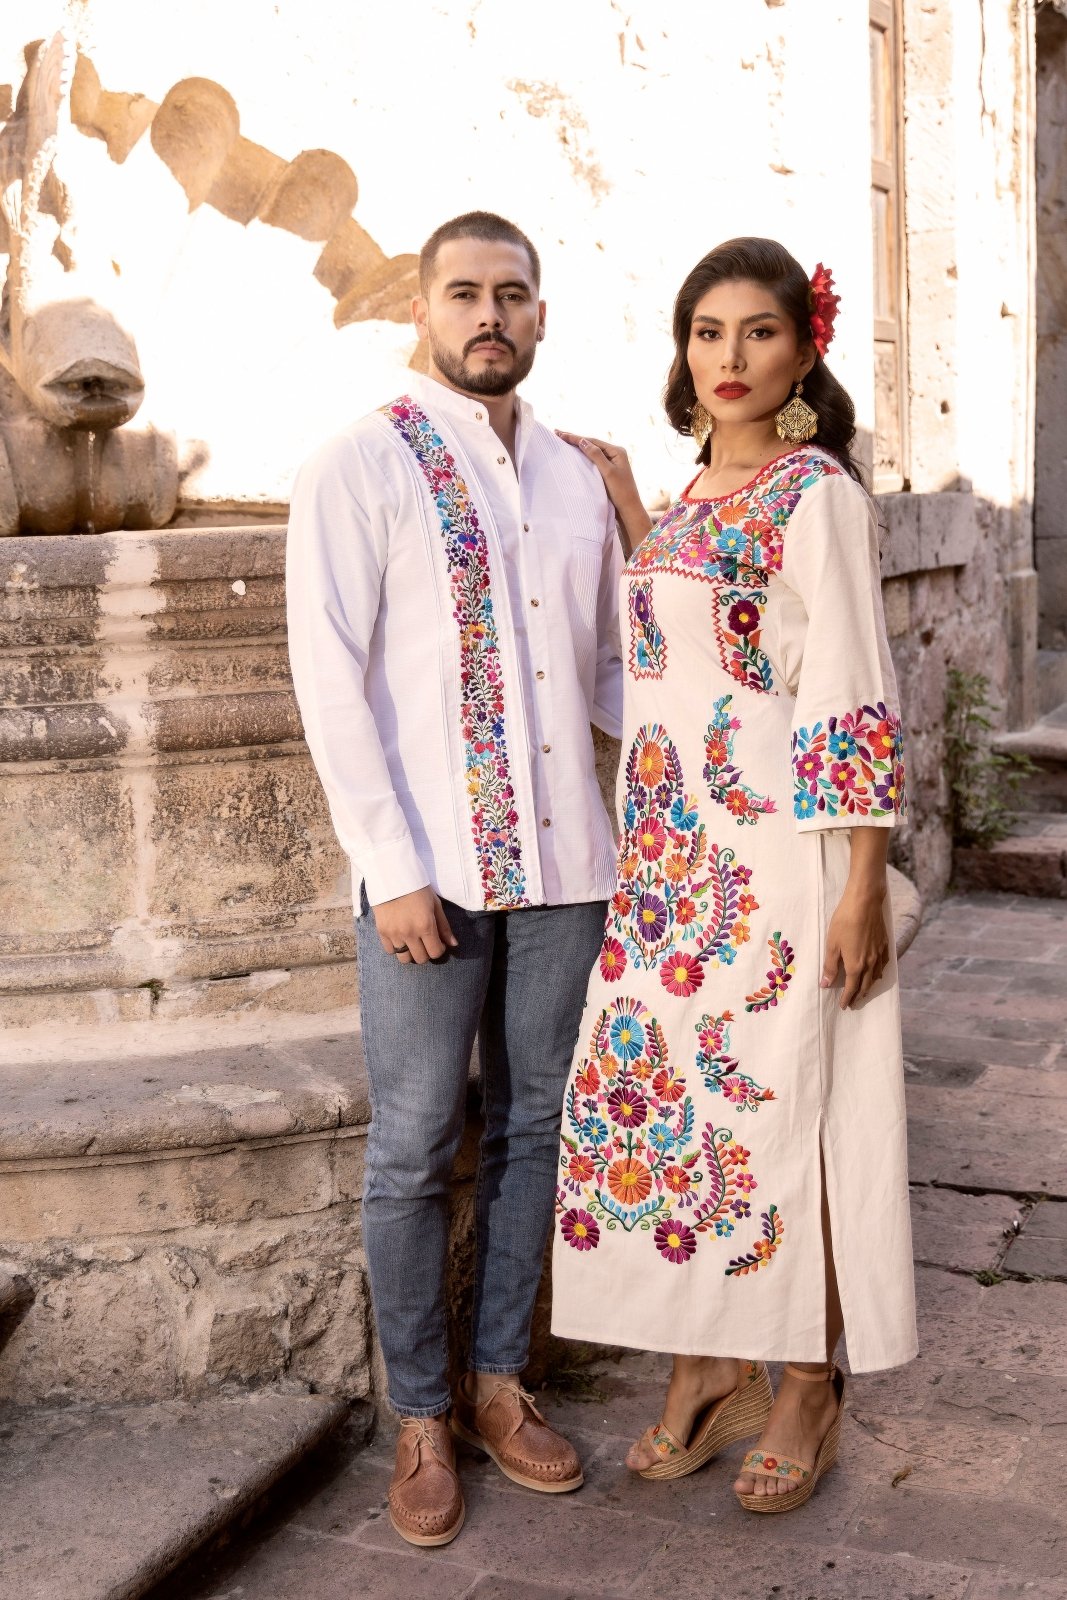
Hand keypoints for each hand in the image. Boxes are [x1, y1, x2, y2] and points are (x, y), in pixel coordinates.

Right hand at [373, 886, 457, 964]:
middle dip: (426, 953)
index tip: (438, 943)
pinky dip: (396, 948)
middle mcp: (410, 933)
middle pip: (420, 959)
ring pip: (404, 958)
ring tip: (412, 943)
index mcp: (425, 926)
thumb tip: (453, 944)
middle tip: (425, 942)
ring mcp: (394, 934)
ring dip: (410, 953)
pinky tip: (400, 938)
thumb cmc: (417, 888)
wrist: (391, 876)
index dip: (439, 950)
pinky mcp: (382, 931)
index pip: (435, 952)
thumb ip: (444, 926)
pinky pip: (390, 951)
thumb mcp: (435, 904)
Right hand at [555, 430, 640, 515]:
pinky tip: (575, 454)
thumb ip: (595, 455)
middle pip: (592, 444)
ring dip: (578, 446)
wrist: (629, 510)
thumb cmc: (621, 492)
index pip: (592, 442)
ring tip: (563, 440)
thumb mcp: (608, 472)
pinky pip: (593, 460)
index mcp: (617, 451)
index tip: (560, 434)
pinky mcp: (609, 471)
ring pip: (592, 451)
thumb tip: (582, 441)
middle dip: (575, 439)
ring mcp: (612, 462)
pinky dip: (583, 456)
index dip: (575, 438)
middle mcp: (615, 454)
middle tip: (557, 433)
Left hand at [820, 885, 888, 1009]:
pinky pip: (884, 964)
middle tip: (854, 1003)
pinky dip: (879, 972)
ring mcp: (879, 954)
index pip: (851, 988)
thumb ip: (830, 966)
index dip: (847, 998)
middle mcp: (870, 963)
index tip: (843, 1006)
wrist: (865, 902)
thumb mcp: (832, 944)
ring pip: (876, 976)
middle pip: (865, 985)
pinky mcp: (884, 944)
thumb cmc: (844, 921)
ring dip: (870, 986)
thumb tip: (826, 984)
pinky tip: (877, 972)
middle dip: (859, 996)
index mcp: (855, 965)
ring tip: (864, 991)